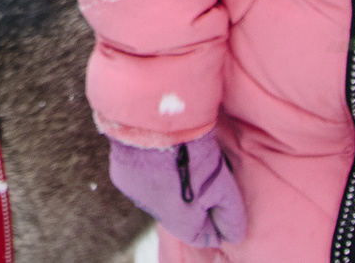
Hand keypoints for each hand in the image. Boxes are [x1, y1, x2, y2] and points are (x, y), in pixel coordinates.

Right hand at [108, 134, 246, 248]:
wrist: (154, 117)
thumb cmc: (192, 152)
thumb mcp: (223, 185)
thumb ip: (229, 215)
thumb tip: (233, 236)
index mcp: (180, 220)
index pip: (199, 237)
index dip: (212, 224)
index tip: (220, 205)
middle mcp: (154, 212)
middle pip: (178, 218)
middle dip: (191, 206)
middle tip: (202, 179)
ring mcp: (135, 193)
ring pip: (158, 200)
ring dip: (170, 190)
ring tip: (180, 165)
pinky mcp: (121, 175)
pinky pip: (140, 183)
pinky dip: (151, 175)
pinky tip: (160, 157)